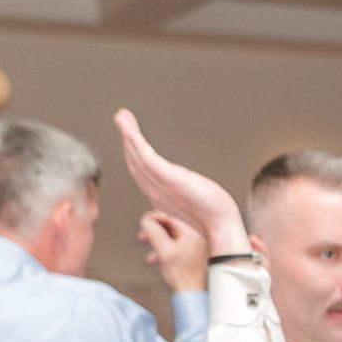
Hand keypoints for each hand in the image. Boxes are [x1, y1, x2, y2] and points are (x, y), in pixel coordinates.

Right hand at [114, 111, 248, 257]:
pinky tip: (131, 132)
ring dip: (128, 135)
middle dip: (127, 138)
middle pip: (134, 161)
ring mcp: (160, 186)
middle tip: (121, 118)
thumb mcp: (192, 197)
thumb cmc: (213, 213)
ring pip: (137, 157)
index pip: (140, 169)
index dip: (132, 150)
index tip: (130, 132)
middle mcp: (155, 191)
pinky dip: (136, 143)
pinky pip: (147, 158)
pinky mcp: (168, 179)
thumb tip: (185, 180)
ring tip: (123, 117)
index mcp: (160, 195)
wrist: (220, 225)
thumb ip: (182, 188)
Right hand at [138, 211, 209, 294]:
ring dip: (156, 244)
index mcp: (191, 235)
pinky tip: (155, 260)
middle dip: (154, 234)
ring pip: (170, 241)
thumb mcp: (163, 250)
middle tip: (143, 236)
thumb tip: (146, 221)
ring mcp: (192, 250)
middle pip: (169, 230)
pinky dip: (162, 253)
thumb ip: (154, 233)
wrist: (189, 294)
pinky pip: (173, 251)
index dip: (155, 220)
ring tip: (148, 251)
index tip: (144, 222)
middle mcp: (194, 241)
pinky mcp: (189, 260)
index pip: (170, 220)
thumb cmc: (181, 276)